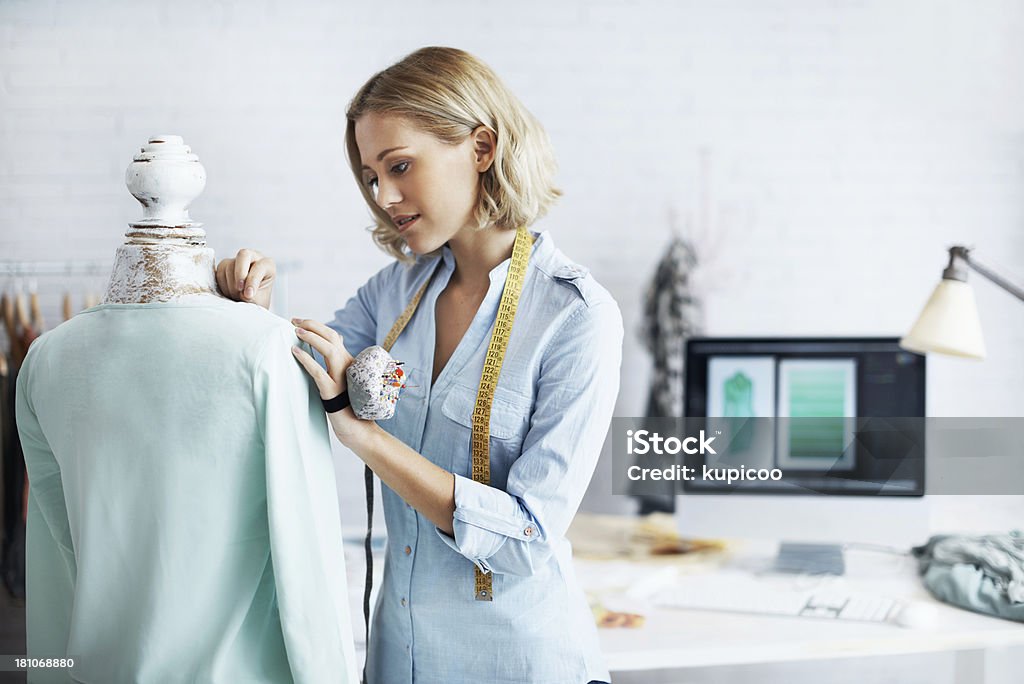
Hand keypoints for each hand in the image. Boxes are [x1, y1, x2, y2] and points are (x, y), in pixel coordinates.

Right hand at [215, 249, 275, 308]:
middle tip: (239, 289)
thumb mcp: (259, 301)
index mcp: (267, 264)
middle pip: (243, 255)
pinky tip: (229, 292)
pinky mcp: (225, 265)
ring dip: (231, 284)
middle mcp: (253, 257)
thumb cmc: (258, 300)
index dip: (252, 280)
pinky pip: (219, 272)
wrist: (248, 303)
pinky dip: (223, 284)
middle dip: (239, 273)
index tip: (248, 295)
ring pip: (229, 266)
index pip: (260, 267)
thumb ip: (252, 296)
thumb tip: (242, 293)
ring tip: (237, 296)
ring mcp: (238, 260)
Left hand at [289, 318, 367, 445]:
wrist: (360, 429)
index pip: (334, 336)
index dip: (317, 326)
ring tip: (295, 331)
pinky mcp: (333, 391)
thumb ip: (339, 362)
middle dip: (312, 325)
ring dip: (311, 337)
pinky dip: (306, 359)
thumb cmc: (350, 405)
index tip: (300, 322)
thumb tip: (337, 341)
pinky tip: (295, 352)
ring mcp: (341, 378)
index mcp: (350, 362)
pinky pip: (318, 372)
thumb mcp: (346, 379)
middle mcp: (348, 366)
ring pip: (328, 350)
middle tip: (294, 320)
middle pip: (332, 337)